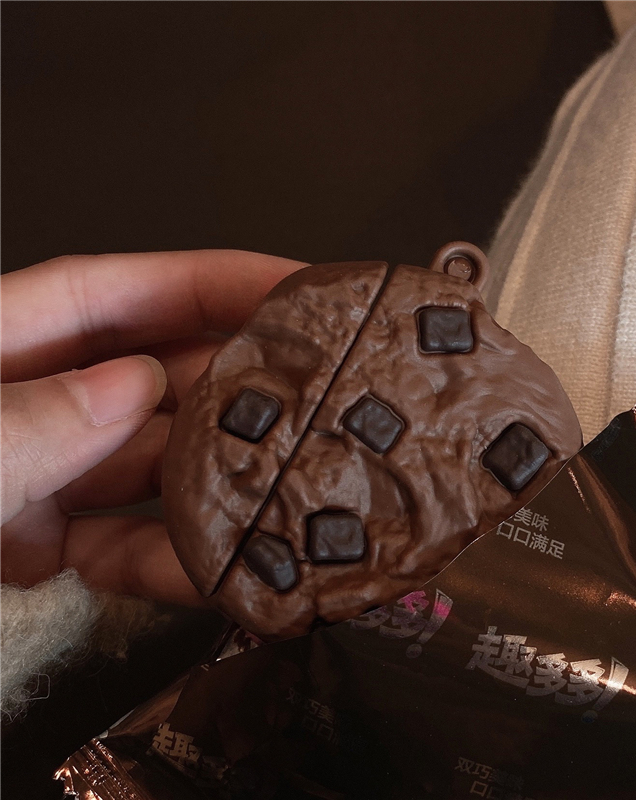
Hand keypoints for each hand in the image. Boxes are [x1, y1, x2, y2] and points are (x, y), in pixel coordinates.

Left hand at [1, 250, 304, 603]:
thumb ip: (27, 421)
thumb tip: (130, 389)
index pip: (124, 292)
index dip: (218, 284)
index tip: (296, 291)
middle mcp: (27, 402)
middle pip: (155, 379)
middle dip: (236, 393)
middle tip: (313, 404)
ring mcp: (33, 473)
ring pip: (150, 469)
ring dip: (215, 489)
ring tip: (282, 497)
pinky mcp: (32, 544)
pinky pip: (115, 545)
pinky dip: (162, 561)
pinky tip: (211, 572)